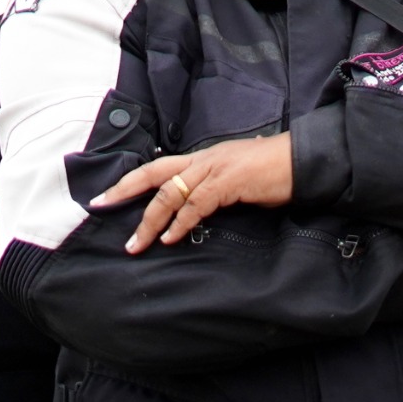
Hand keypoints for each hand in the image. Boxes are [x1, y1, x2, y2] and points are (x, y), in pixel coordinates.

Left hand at [93, 136, 295, 253]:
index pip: (159, 167)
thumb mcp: (238, 181)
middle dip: (124, 190)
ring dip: (150, 221)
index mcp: (205, 158)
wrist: (303, 161)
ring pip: (170, 193)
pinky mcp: (229, 182)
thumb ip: (216, 192)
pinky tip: (171, 238)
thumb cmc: (275, 174)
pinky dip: (180, 223)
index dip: (131, 181)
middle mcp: (204, 159)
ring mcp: (215, 169)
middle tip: (99, 205)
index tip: (107, 195)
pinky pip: (196, 204)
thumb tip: (199, 212)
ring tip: (136, 243)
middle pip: (154, 172)